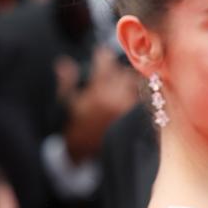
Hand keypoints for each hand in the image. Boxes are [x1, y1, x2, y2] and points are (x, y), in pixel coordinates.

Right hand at [63, 46, 140, 161]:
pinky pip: (144, 100)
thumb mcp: (66, 104)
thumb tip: (63, 63)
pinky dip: (141, 96)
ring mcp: (128, 108)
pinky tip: (137, 97)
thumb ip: (67, 82)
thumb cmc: (74, 127)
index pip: (104, 63)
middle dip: (120, 70)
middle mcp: (115, 98)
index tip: (101, 54)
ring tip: (127, 83)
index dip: (102, 56)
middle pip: (125, 72)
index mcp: (96, 92)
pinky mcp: (136, 118)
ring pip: (138, 84)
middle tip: (116, 71)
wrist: (85, 153)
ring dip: (133, 81)